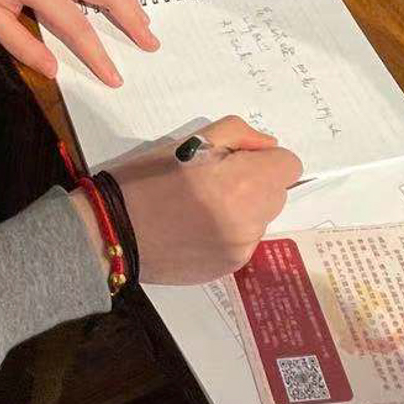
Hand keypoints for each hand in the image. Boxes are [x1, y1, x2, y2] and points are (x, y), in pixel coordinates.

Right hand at [104, 115, 301, 283]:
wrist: (114, 231)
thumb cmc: (146, 179)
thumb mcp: (189, 142)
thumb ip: (237, 134)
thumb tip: (268, 147)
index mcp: (241, 183)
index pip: (289, 165)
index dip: (265, 158)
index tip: (238, 161)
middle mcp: (248, 220)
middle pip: (278, 193)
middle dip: (256, 183)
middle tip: (217, 182)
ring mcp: (240, 248)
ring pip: (262, 219)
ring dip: (244, 209)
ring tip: (203, 207)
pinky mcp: (230, 268)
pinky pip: (245, 242)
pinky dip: (230, 232)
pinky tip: (198, 228)